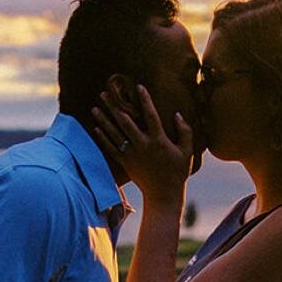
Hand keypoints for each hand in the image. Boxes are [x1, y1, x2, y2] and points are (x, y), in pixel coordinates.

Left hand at [93, 83, 192, 204]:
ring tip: (95, 107)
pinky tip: (95, 128)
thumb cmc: (178, 172)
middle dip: (114, 106)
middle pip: (125, 122)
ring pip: (115, 134)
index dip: (145, 100)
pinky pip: (111, 149)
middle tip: (104, 93)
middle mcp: (143, 145)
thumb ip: (185, 131)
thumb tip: (178, 114)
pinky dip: (103, 139)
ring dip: (104, 120)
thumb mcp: (187, 151)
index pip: (151, 115)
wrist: (164, 194)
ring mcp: (132, 154)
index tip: (138, 86)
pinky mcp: (126, 163)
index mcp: (159, 140)